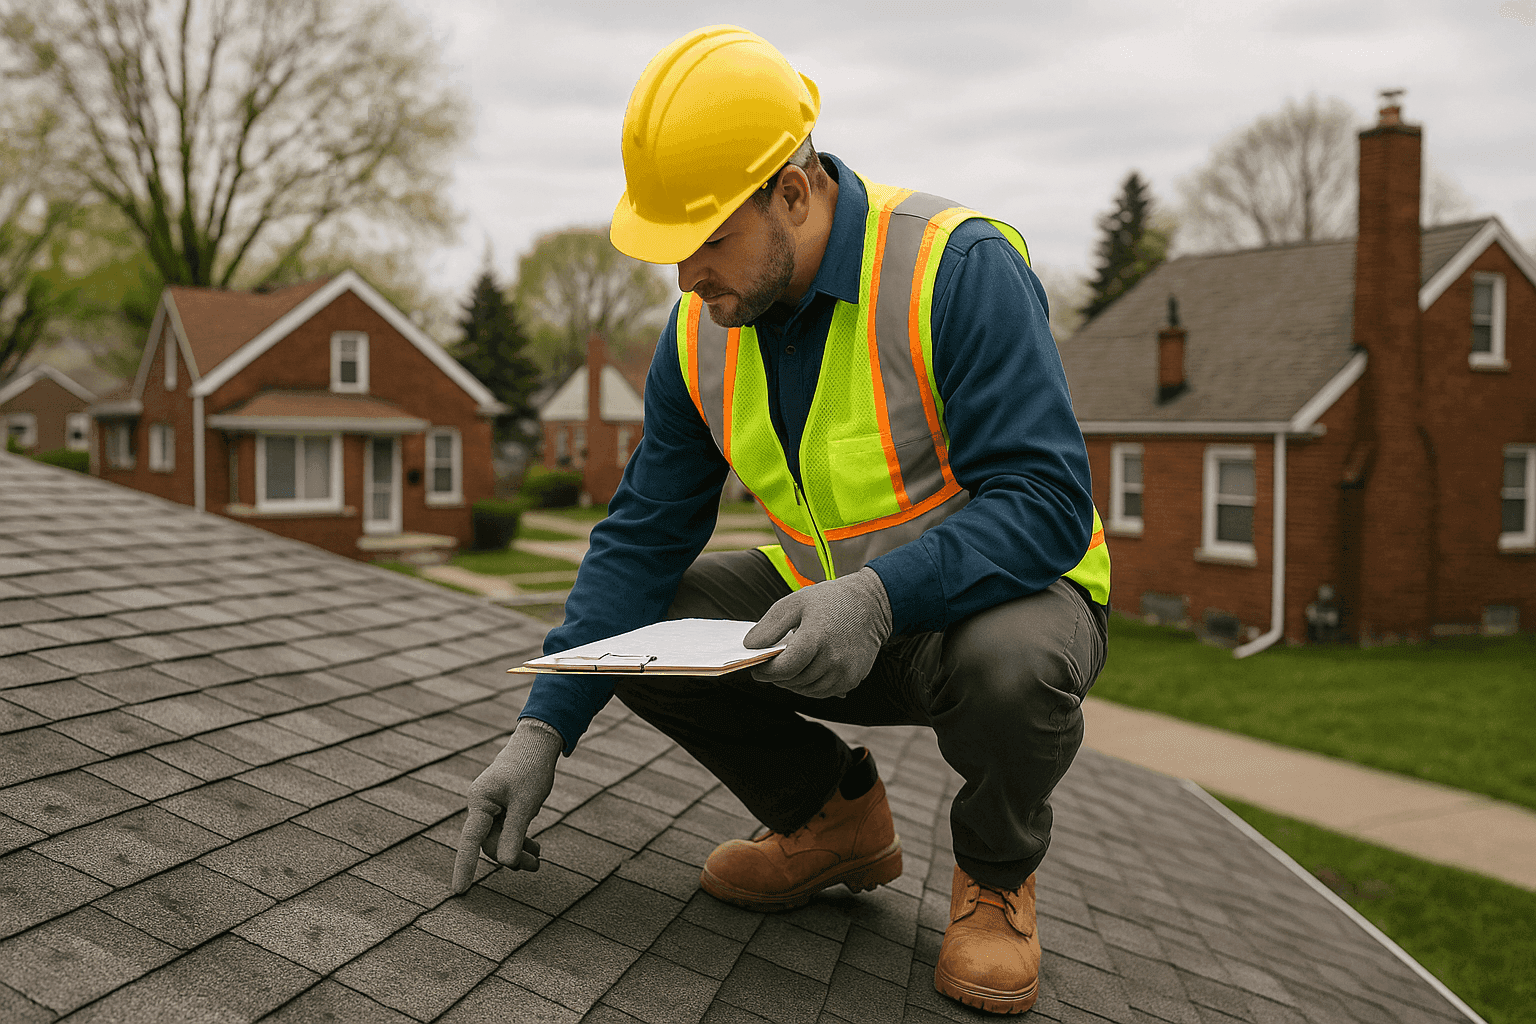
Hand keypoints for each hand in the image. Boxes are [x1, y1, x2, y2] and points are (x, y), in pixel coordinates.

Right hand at [451, 717, 563, 893]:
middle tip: (537, 866)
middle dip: (511, 856)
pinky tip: (535, 848)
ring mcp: (489, 807)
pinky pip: (506, 831)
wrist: (537, 745)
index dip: (464, 867)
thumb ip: (514, 833)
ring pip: (499, 839)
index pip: (469, 841)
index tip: (459, 891)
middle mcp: (480, 806)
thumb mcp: (526, 804)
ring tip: (539, 859)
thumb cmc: (531, 770)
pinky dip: (519, 840)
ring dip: (518, 851)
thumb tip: (505, 864)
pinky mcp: (500, 808)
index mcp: (480, 801)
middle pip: (489, 843)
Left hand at [744, 566, 892, 699]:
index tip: (757, 668)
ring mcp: (845, 672)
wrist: (872, 605)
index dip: (766, 672)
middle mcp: (832, 659)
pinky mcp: (853, 679)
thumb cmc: (830, 600)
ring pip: (807, 691)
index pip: (784, 668)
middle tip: (771, 665)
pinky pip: (823, 692)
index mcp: (816, 637)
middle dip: (778, 676)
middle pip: (794, 681)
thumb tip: (750, 647)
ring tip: (789, 667)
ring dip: (793, 683)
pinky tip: (807, 670)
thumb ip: (770, 626)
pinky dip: (809, 686)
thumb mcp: (795, 602)